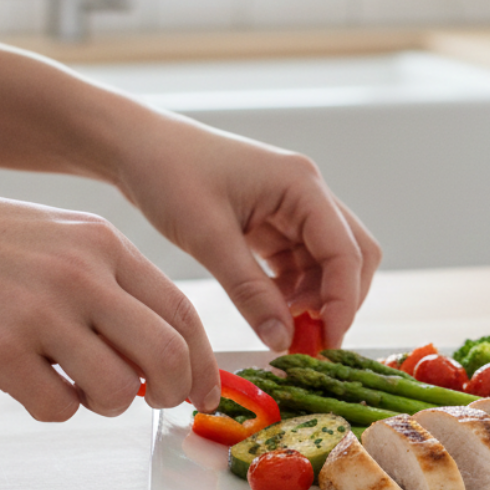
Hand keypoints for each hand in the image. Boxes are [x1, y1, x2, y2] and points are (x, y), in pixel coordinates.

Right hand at [0, 162, 221, 418]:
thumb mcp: (65, 239)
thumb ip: (114, 284)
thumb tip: (161, 350)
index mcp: (104, 246)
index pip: (181, 313)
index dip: (204, 362)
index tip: (205, 392)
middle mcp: (81, 276)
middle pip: (166, 355)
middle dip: (174, 392)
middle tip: (158, 403)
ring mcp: (40, 313)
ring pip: (117, 390)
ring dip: (107, 404)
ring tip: (78, 385)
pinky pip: (57, 408)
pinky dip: (56, 408)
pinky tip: (35, 384)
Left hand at [111, 112, 381, 350]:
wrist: (137, 147)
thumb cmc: (169, 174)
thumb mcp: (208, 237)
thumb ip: (250, 291)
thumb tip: (283, 340)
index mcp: (301, 185)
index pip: (345, 251)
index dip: (343, 301)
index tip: (327, 343)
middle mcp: (308, 193)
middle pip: (352, 256)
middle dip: (338, 301)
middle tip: (310, 342)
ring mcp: (293, 207)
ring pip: (327, 264)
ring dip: (313, 300)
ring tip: (281, 329)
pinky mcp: (275, 221)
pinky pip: (299, 264)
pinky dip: (292, 292)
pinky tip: (269, 311)